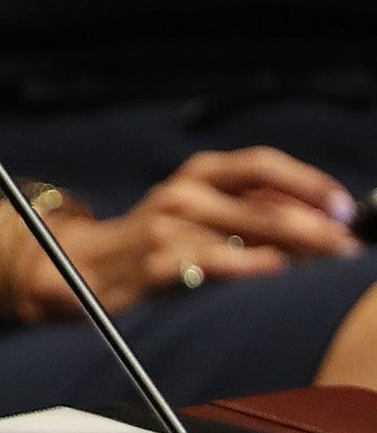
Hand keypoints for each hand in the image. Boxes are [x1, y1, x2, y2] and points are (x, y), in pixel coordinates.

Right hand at [9, 148, 361, 318]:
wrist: (82, 265)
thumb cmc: (157, 241)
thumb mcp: (202, 212)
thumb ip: (255, 211)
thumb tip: (326, 223)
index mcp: (199, 174)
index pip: (263, 165)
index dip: (309, 182)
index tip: (346, 207)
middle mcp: (183, 192)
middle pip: (263, 201)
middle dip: (316, 224)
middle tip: (349, 245)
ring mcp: (166, 226)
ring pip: (244, 230)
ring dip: (295, 245)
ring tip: (327, 260)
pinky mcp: (154, 263)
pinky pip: (209, 261)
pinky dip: (246, 263)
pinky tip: (273, 267)